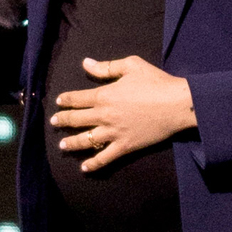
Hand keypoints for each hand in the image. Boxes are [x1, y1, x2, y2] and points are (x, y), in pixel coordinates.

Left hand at [50, 54, 195, 170]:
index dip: (65, 100)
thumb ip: (106, 67)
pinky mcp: (125, 146)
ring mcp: (113, 133)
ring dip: (71, 143)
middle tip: (54, 122)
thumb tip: (85, 63)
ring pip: (85, 141)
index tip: (59, 102)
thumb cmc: (156, 82)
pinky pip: (105, 158)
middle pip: (76, 120)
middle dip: (62, 121)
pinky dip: (93, 164)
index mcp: (104, 95)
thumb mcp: (131, 65)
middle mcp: (104, 116)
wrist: (177, 104)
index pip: (77, 99)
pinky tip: (84, 168)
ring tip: (62, 145)